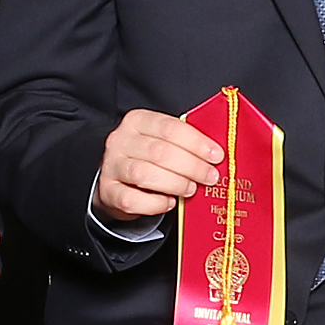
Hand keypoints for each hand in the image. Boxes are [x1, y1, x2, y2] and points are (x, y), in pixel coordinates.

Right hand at [93, 107, 221, 224]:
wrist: (119, 178)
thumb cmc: (149, 158)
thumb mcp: (164, 141)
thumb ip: (185, 143)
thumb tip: (217, 155)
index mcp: (137, 121)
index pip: (169, 128)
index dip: (196, 143)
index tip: (216, 156)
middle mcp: (120, 140)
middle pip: (159, 152)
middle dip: (191, 166)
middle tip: (210, 177)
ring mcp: (111, 166)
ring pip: (144, 174)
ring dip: (175, 183)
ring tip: (191, 189)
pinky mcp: (108, 191)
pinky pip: (132, 200)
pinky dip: (155, 204)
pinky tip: (169, 202)